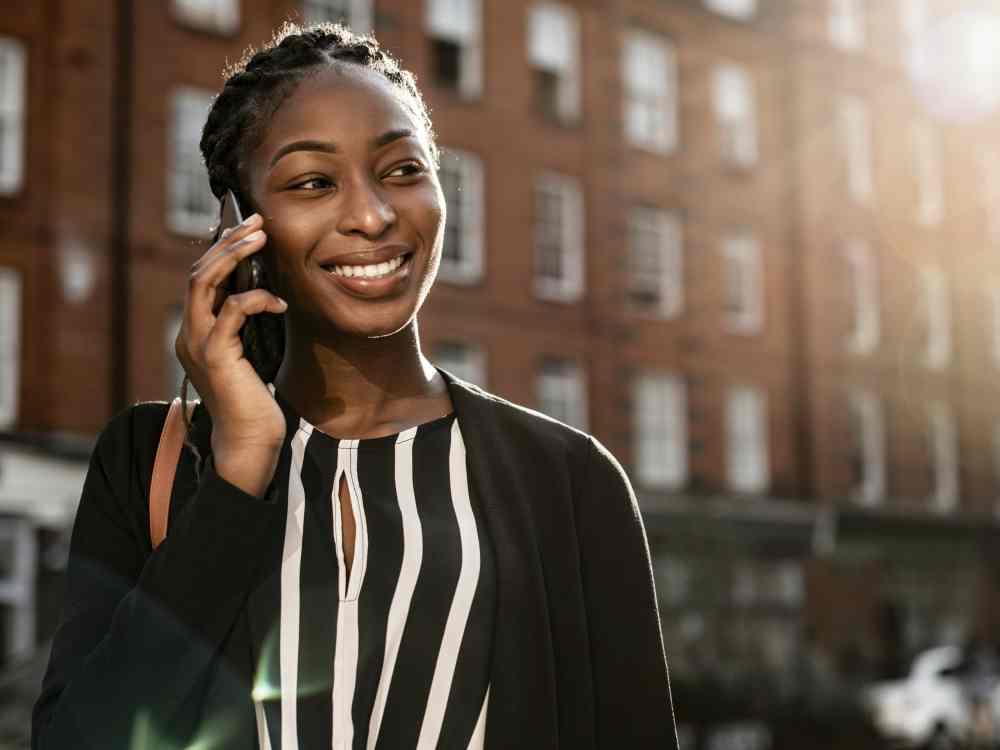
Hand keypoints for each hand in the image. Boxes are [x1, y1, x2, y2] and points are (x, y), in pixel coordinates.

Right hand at [175, 212, 286, 494]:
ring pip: (204, 282)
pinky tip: (279, 302)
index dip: (222, 249)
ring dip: (233, 255)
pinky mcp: (216, 355)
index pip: (202, 278)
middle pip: (198, 271)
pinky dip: (256, 299)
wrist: (249, 440)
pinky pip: (232, 311)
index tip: (249, 228)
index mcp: (196, 332)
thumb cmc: (256, 400)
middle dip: (228, 242)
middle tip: (257, 222)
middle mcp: (189, 333)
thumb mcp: (252, 353)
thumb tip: (268, 291)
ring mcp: (198, 343)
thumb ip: (250, 326)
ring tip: (261, 238)